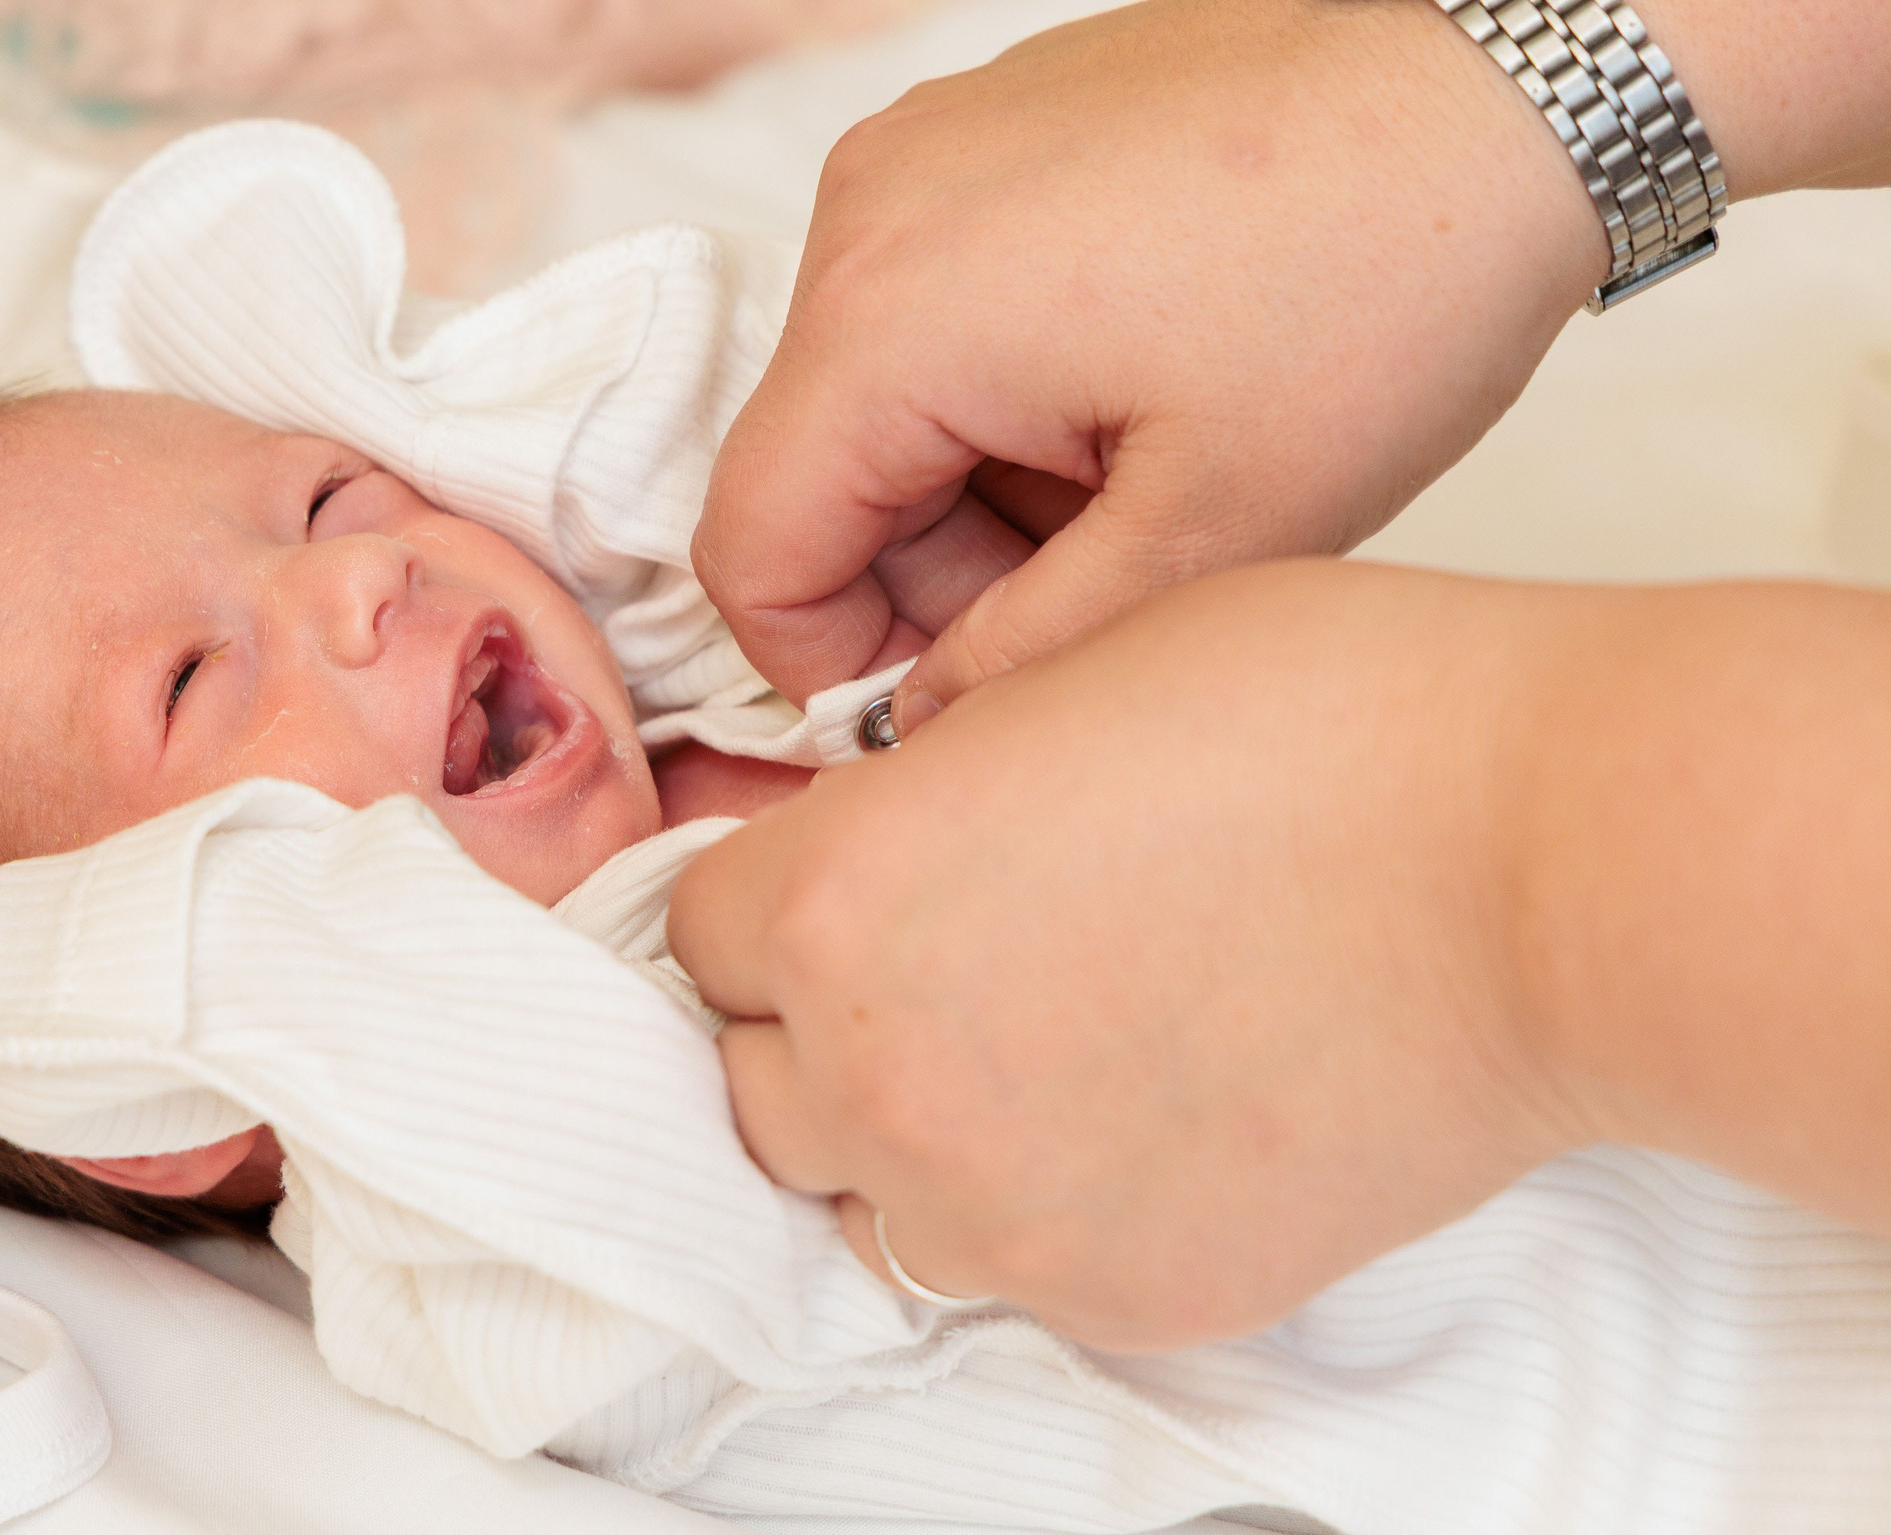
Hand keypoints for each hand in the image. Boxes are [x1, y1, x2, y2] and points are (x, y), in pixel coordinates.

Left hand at [668, 560, 1572, 1349]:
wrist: (1538, 872)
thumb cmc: (1329, 724)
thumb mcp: (1056, 683)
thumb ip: (914, 797)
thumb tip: (879, 854)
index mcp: (838, 901)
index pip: (697, 936)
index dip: (777, 901)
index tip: (852, 889)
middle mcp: (879, 1078)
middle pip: (755, 1082)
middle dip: (821, 1026)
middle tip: (947, 970)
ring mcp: (995, 1211)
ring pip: (864, 1196)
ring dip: (914, 1134)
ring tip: (1048, 1054)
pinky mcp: (1117, 1298)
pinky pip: (1009, 1266)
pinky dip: (1043, 1207)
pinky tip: (1148, 1122)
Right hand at [693, 0, 1609, 720]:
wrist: (1510, 84)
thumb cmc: (1388, 277)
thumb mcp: (1211, 537)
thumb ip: (1024, 662)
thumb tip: (916, 723)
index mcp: (891, 315)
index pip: (753, 551)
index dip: (828, 668)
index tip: (945, 706)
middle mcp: (869, 212)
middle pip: (813, 473)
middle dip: (930, 575)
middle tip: (1093, 599)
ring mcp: (922, 155)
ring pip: (873, 399)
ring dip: (976, 487)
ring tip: (1140, 487)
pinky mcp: (979, 134)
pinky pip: (928, 311)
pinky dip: (1005, 392)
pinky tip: (1138, 400)